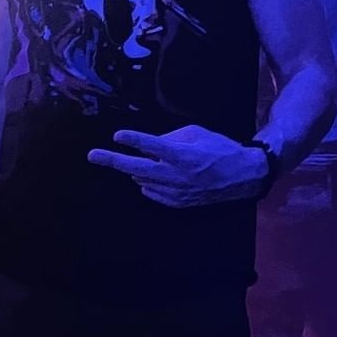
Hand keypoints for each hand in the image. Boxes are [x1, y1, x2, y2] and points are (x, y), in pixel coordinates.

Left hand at [87, 126, 269, 207]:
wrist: (243, 176)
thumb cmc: (221, 149)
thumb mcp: (197, 134)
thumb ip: (170, 138)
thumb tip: (148, 144)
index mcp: (183, 155)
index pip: (152, 145)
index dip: (133, 139)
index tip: (117, 136)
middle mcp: (177, 175)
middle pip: (138, 168)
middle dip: (113, 161)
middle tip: (93, 155)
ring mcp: (177, 192)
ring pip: (143, 181)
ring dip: (133, 170)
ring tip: (130, 162)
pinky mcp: (179, 202)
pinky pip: (153, 193)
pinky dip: (146, 184)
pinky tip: (145, 178)